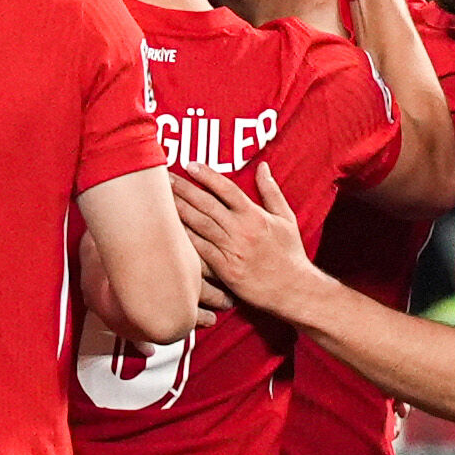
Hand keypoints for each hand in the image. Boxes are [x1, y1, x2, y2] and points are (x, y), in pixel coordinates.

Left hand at [169, 161, 321, 321]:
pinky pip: (200, 251)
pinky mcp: (225, 270)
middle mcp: (241, 230)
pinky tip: (169, 230)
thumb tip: (262, 167)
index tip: (189, 164)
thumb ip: (271, 191)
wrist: (294, 290)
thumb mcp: (286, 218)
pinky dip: (184, 239)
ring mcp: (232, 250)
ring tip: (161, 198)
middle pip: (207, 204)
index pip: (227, 189)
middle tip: (164, 177)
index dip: (207, 175)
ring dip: (179, 210)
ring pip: (200, 225)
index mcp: (255, 216)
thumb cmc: (290, 254)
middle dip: (183, 189)